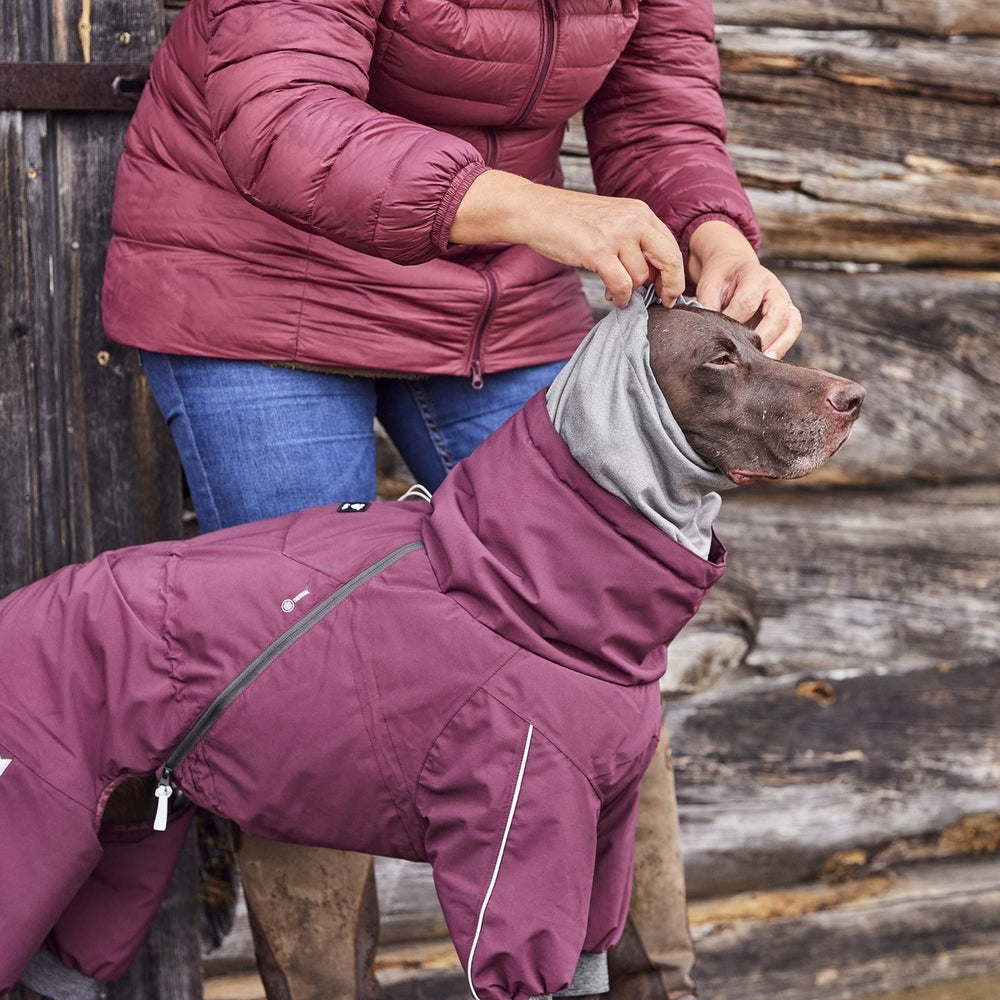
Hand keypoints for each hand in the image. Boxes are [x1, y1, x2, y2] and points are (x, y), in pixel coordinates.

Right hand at [450, 170, 684, 307]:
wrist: (537, 211)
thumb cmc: (570, 221)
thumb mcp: (611, 221)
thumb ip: (634, 241)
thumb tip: (652, 275)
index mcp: (640, 212)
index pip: (670, 245)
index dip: (676, 273)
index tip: (671, 291)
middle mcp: (633, 220)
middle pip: (668, 260)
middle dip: (669, 286)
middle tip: (664, 301)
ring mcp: (616, 235)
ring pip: (640, 277)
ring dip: (630, 290)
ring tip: (615, 290)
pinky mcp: (598, 252)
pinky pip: (622, 284)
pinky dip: (621, 297)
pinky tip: (615, 298)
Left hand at [688, 220, 801, 357]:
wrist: (735, 269)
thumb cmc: (722, 279)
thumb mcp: (710, 284)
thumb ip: (708, 304)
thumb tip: (708, 332)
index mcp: (755, 277)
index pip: (747, 303)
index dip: (733, 321)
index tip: (720, 335)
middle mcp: (775, 290)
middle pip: (777, 315)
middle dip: (763, 338)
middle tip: (747, 356)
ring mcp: (785, 303)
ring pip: (792, 325)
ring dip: (779, 346)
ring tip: (763, 362)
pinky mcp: (787, 316)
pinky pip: (791, 332)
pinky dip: (782, 348)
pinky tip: (766, 361)